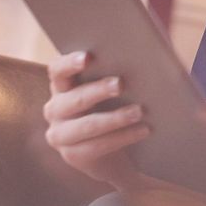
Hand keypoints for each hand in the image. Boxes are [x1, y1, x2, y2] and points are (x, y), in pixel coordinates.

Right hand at [42, 51, 148, 188]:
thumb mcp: (114, 90)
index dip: (69, 63)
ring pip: (87, 125)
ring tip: (139, 111)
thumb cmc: (117, 108)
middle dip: (98, 90)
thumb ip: (122, 68)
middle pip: (75, 98)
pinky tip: (143, 130)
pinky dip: (123, 136)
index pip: (57, 70)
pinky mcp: (73, 155)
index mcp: (62, 86)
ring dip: (115, 118)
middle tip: (121, 84)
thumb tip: (149, 50)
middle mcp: (55, 109)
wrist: (117, 154)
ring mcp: (60, 135)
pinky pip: (98, 145)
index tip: (88, 57)